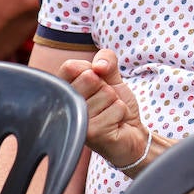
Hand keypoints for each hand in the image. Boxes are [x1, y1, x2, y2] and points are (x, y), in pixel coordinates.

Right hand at [57, 48, 149, 168]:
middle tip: (104, 103)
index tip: (95, 85)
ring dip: (115, 102)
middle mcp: (64, 108)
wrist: (130, 133)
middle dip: (106, 87)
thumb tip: (99, 66)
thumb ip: (106, 60)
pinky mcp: (91, 134)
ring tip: (108, 114)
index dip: (91, 71)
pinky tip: (113, 124)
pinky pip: (116, 107)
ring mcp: (75, 121)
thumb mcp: (111, 76)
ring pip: (106, 93)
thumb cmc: (114, 105)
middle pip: (89, 78)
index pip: (70, 67)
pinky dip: (121, 113)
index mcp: (63, 92)